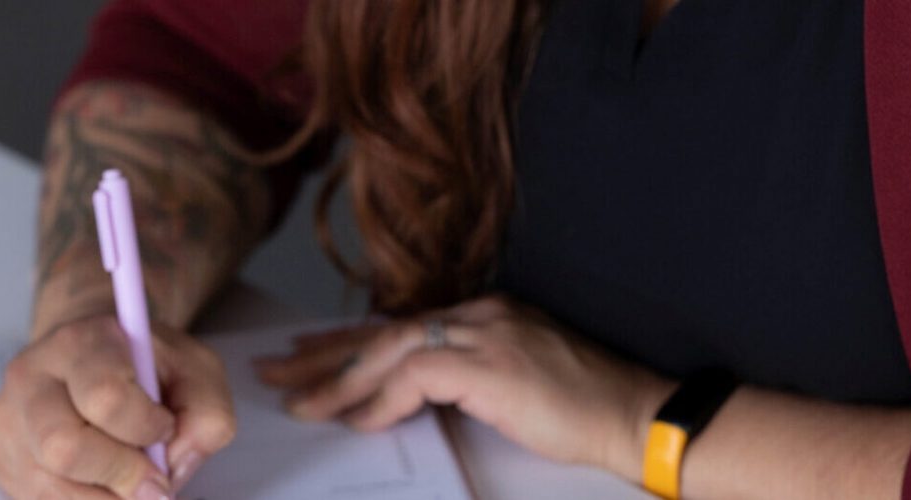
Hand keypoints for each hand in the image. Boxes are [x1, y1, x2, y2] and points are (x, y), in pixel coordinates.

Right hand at [0, 315, 234, 498]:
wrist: (93, 352)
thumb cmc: (148, 364)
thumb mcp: (196, 369)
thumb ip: (207, 414)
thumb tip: (174, 467)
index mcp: (82, 342)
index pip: (104, 397)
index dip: (144, 428)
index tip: (165, 429)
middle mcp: (32, 376)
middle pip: (63, 447)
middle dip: (120, 476)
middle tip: (155, 483)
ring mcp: (8, 418)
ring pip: (50, 485)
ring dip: (105, 499)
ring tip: (133, 483)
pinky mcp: (1, 456)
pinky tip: (106, 486)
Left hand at [254, 295, 674, 480]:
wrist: (635, 413)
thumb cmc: (583, 407)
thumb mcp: (513, 384)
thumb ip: (464, 379)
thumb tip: (408, 399)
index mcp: (483, 314)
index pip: (398, 326)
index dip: (348, 343)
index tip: (307, 357)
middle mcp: (477, 314)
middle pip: (382, 331)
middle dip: (323, 354)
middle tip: (276, 370)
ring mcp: (483, 334)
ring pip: (388, 350)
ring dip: (338, 381)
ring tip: (298, 403)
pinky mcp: (488, 363)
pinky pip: (414, 377)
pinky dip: (381, 400)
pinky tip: (358, 420)